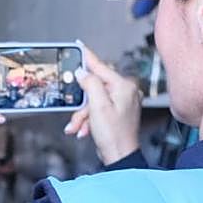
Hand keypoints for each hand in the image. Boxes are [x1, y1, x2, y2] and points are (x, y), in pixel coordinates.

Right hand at [65, 46, 142, 164]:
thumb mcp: (98, 106)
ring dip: (84, 115)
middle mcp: (126, 91)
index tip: (79, 46)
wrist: (120, 156)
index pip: (102, 68)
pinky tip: (85, 130)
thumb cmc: (113, 134)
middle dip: (82, 105)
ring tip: (78, 128)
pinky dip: (89, 119)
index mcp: (124, 86)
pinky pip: (99, 109)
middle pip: (95, 88)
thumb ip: (90, 84)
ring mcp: (124, 102)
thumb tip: (82, 73)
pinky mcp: (120, 111)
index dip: (88, 58)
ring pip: (94, 101)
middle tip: (76, 115)